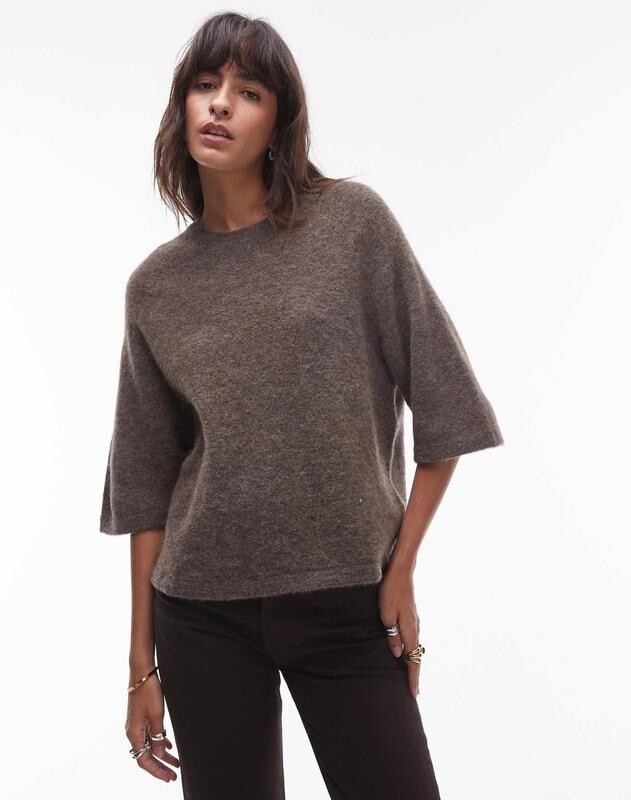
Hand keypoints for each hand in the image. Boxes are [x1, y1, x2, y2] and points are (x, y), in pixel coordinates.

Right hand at [125, 670, 179, 781]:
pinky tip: (169, 746)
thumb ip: (158, 735)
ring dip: (162, 755)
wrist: (142, 672)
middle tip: (174, 775)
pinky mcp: (142, 718)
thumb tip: (160, 754)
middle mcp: (133, 731)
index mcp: (134, 733)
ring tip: (176, 762)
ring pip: (150, 746)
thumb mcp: (157, 715)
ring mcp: (137, 725)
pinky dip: (160, 742)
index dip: (157, 770)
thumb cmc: (148, 691)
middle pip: (146, 755)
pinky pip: (150, 735)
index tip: (169, 777)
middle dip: (160, 766)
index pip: (144, 760)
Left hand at [378, 566, 421, 698]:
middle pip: (417, 656)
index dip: (413, 678)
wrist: (401, 573)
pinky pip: (413, 639)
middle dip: (415, 674)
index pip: (413, 660)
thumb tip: (398, 654)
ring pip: (416, 648)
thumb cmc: (390, 593)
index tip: (414, 693)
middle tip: (414, 692)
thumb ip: (392, 636)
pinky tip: (407, 652)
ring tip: (410, 676)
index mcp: (410, 631)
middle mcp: (415, 628)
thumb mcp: (386, 615)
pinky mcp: (411, 617)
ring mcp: (415, 622)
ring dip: (414, 663)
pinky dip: (412, 651)